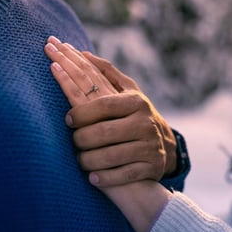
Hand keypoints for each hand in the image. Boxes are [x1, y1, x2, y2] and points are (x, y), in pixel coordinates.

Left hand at [44, 37, 176, 186]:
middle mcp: (144, 123)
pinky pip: (122, 176)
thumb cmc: (135, 115)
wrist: (164, 146)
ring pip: (109, 157)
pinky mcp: (150, 168)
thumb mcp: (127, 92)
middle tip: (73, 141)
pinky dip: (105, 178)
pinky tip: (92, 178)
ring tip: (79, 160)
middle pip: (103, 132)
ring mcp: (149, 147)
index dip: (81, 112)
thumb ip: (105, 73)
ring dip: (88, 160)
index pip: (102, 104)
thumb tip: (81, 53)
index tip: (67, 119)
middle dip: (81, 138)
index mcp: (135, 102)